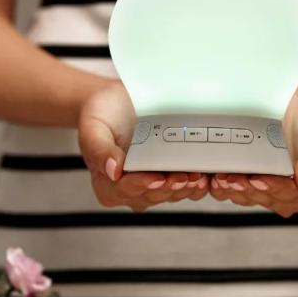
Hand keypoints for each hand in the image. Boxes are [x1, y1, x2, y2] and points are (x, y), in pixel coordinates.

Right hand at [78, 81, 208, 211]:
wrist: (118, 102)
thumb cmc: (102, 113)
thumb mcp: (92, 126)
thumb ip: (98, 149)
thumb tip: (112, 171)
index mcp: (107, 184)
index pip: (124, 189)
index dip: (142, 185)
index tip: (158, 178)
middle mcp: (129, 190)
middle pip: (152, 195)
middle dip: (170, 187)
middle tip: (186, 177)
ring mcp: (151, 185)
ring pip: (171, 194)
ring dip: (186, 187)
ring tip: (199, 176)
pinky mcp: (168, 177)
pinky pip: (183, 186)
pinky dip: (195, 182)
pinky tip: (205, 174)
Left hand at [209, 84, 297, 216]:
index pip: (290, 194)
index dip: (272, 187)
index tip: (256, 180)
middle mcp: (294, 196)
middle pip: (266, 197)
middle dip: (246, 188)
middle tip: (227, 178)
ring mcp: (274, 189)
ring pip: (249, 195)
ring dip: (232, 188)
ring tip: (218, 177)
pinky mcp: (257, 180)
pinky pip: (240, 186)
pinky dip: (228, 183)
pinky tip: (216, 175)